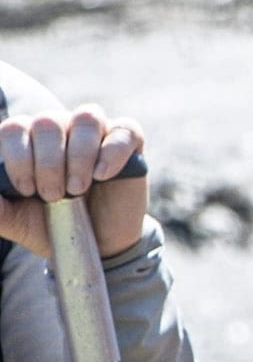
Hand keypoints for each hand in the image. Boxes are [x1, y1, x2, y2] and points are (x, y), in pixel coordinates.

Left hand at [0, 105, 149, 258]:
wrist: (98, 243)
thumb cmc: (53, 224)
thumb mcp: (18, 221)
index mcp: (28, 141)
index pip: (14, 129)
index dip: (18, 157)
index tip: (26, 190)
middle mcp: (60, 129)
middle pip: (48, 122)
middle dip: (48, 163)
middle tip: (53, 195)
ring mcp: (96, 132)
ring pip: (86, 119)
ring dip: (79, 155)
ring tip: (77, 188)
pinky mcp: (129, 143)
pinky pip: (124, 131)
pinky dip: (112, 152)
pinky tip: (103, 175)